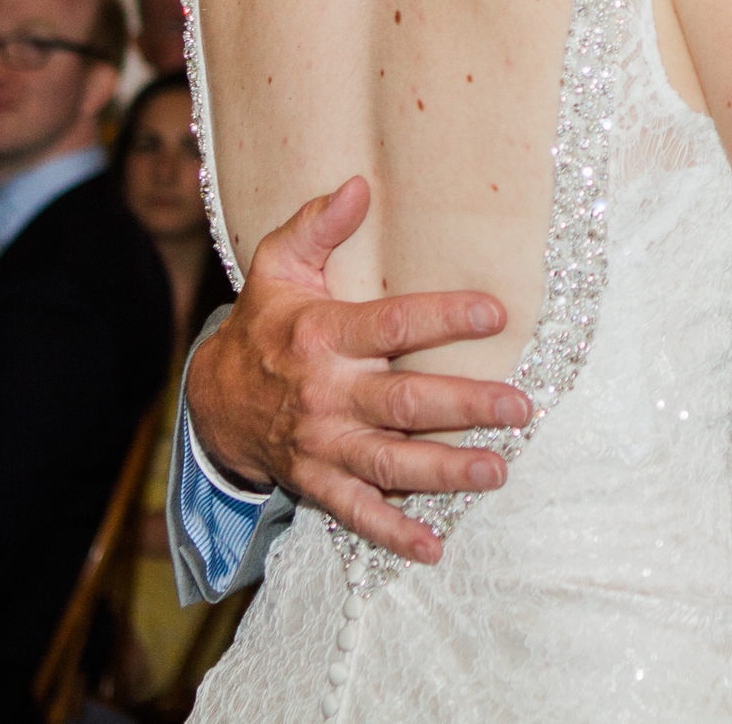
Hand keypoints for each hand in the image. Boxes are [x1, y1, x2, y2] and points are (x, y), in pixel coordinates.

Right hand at [186, 177, 532, 562]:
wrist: (212, 401)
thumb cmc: (265, 324)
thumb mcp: (278, 267)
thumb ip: (315, 225)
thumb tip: (357, 185)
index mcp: (322, 336)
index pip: (392, 325)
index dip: (443, 317)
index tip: (496, 312)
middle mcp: (327, 395)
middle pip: (403, 403)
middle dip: (465, 406)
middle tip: (518, 407)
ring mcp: (323, 445)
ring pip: (390, 462)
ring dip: (445, 471)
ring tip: (496, 470)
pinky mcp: (318, 482)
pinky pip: (357, 512)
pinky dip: (393, 532)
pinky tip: (433, 547)